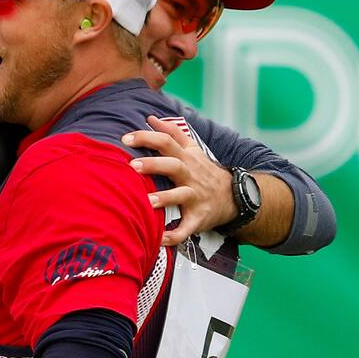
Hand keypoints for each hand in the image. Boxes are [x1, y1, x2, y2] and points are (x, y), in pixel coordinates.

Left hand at [123, 115, 236, 246]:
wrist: (233, 197)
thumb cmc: (203, 171)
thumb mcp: (192, 149)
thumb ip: (172, 132)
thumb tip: (151, 118)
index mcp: (186, 158)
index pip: (166, 142)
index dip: (147, 138)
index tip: (125, 139)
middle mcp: (190, 175)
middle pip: (173, 165)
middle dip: (153, 165)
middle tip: (132, 166)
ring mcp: (196, 196)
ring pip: (182, 196)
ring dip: (165, 198)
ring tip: (147, 202)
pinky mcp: (199, 217)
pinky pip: (187, 228)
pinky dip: (175, 235)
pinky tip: (160, 240)